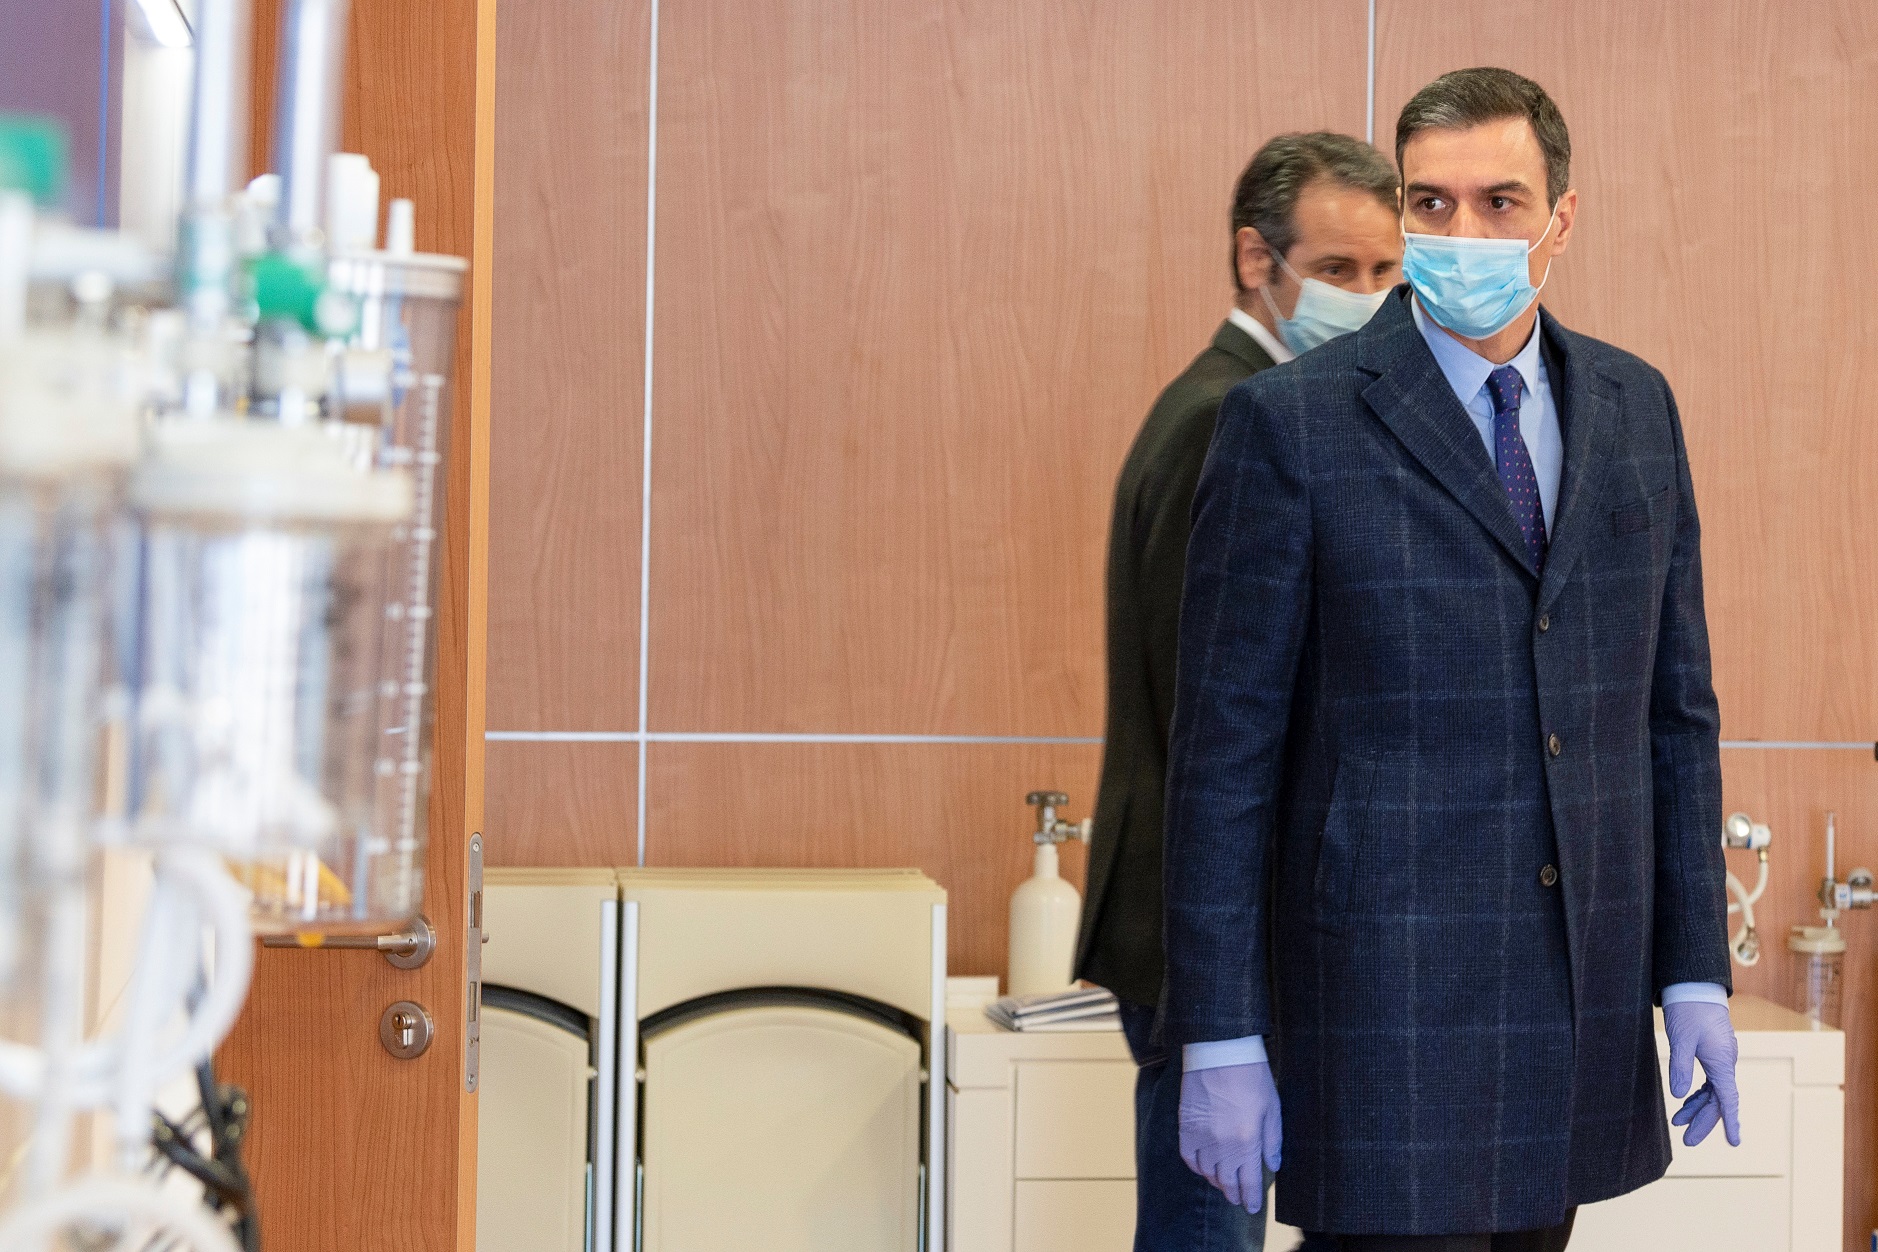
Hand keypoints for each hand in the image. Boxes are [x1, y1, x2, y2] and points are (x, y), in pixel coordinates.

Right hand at [1178, 1061, 1280, 1213]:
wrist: (1219, 1051)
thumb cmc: (1251, 1076)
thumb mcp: (1272, 1108)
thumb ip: (1272, 1141)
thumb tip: (1273, 1165)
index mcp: (1247, 1143)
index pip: (1249, 1183)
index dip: (1251, 1199)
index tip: (1252, 1207)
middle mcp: (1222, 1146)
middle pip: (1227, 1181)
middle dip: (1234, 1194)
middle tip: (1239, 1199)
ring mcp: (1202, 1137)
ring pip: (1207, 1172)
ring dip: (1217, 1181)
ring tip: (1224, 1183)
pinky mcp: (1186, 1126)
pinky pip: (1189, 1157)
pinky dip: (1196, 1166)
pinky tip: (1204, 1166)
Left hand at [1665, 1000, 1740, 1146]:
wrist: (1694, 985)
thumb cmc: (1688, 1009)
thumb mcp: (1680, 1039)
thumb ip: (1680, 1067)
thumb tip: (1680, 1095)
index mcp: (1721, 1062)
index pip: (1728, 1100)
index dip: (1729, 1122)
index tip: (1733, 1143)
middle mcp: (1725, 1062)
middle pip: (1719, 1099)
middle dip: (1704, 1121)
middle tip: (1687, 1141)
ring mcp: (1720, 1056)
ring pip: (1713, 1090)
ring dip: (1698, 1107)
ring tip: (1678, 1122)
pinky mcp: (1712, 1050)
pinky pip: (1709, 1079)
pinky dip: (1698, 1092)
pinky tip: (1687, 1100)